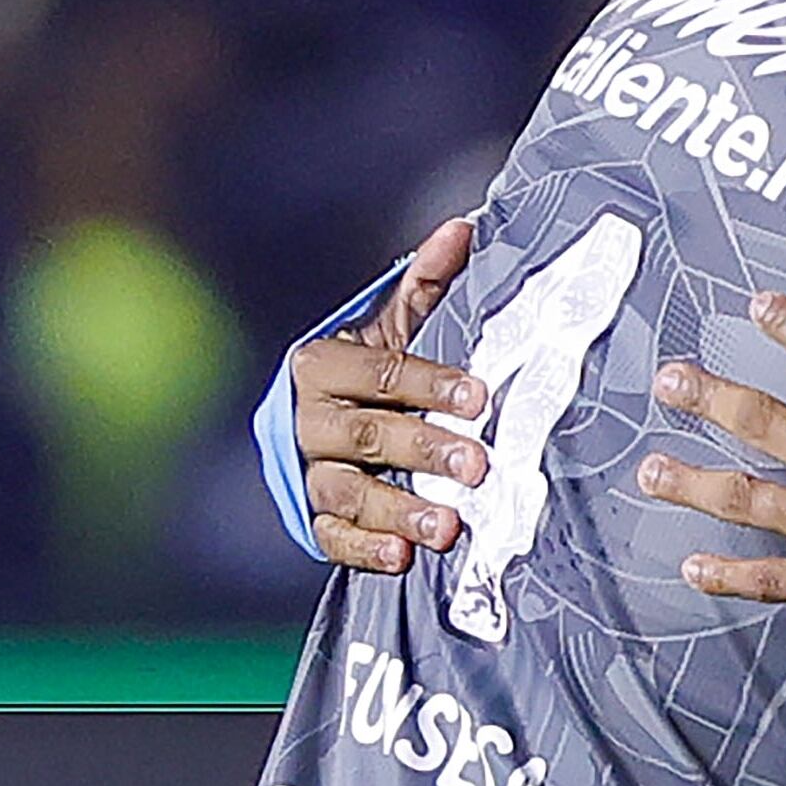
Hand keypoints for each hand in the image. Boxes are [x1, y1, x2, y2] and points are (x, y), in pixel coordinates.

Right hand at [298, 217, 486, 574]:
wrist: (313, 424)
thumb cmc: (368, 371)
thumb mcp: (392, 326)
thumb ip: (425, 284)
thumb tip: (463, 227)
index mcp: (321, 363)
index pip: (380, 371)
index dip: (431, 384)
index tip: (480, 398)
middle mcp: (306, 419)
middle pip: (366, 434)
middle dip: (423, 448)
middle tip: (478, 467)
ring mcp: (307, 472)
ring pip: (347, 491)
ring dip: (398, 509)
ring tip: (447, 527)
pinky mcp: (312, 517)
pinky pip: (331, 536)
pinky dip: (365, 548)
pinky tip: (402, 557)